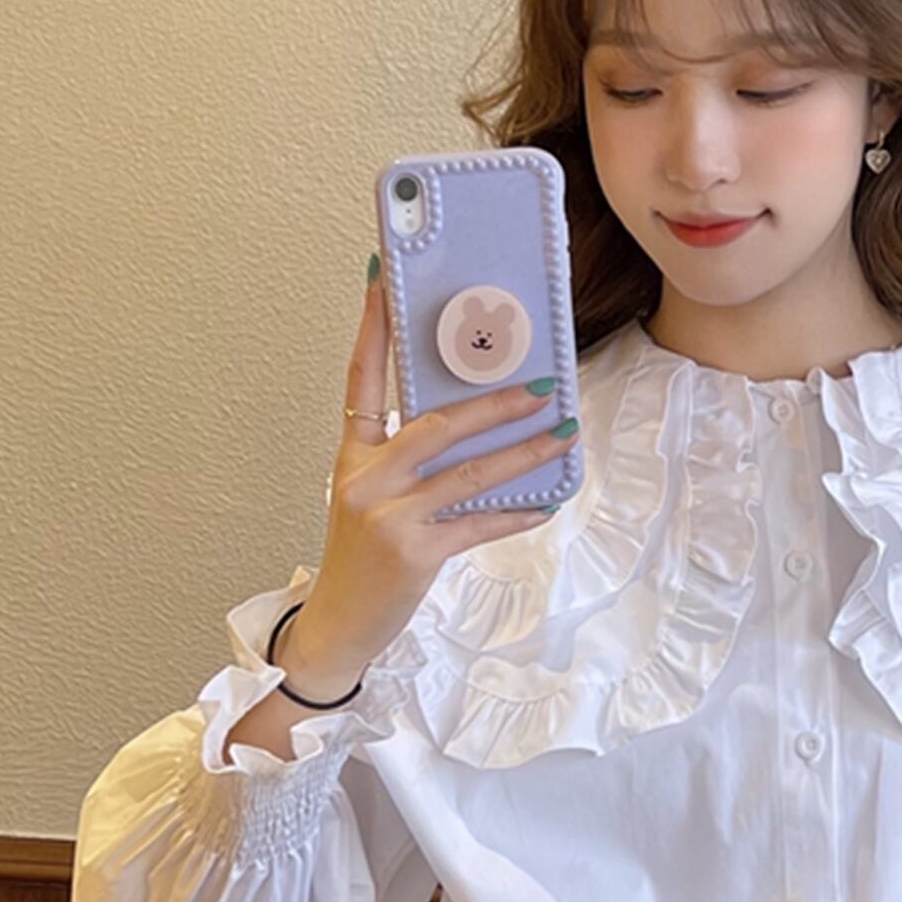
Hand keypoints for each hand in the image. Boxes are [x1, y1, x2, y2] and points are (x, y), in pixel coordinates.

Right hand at [285, 262, 581, 692]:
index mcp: (352, 455)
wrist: (340, 623)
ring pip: (468, 473)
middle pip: (436, 424)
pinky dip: (515, 513)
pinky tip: (546, 503)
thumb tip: (471, 418)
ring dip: (522, 452)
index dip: (372, 327)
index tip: (382, 278)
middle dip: (493, 402)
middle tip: (541, 383)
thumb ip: (407, 457)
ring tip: (561, 433)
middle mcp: (366, 479)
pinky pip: (478, 524)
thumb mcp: (371, 495)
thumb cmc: (364, 553)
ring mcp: (389, 516)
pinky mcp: (415, 553)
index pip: (360, 376)